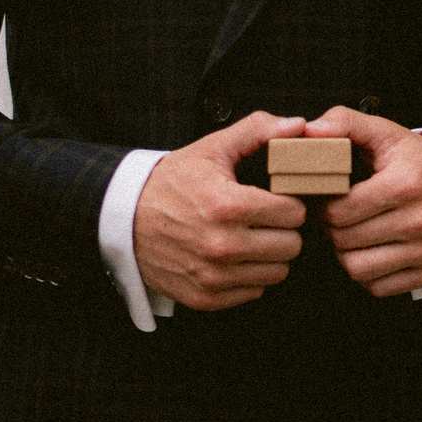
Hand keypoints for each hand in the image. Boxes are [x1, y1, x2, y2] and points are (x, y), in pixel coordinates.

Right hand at [134, 112, 308, 310]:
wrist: (123, 218)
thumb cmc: (171, 182)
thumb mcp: (212, 148)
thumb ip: (257, 131)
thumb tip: (297, 124)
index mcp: (228, 205)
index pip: (294, 213)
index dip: (288, 203)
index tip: (274, 200)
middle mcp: (222, 245)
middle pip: (291, 245)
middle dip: (283, 230)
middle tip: (264, 220)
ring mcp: (212, 275)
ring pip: (277, 272)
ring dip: (270, 255)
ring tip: (250, 237)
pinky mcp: (204, 296)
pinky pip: (253, 291)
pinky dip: (249, 275)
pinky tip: (234, 257)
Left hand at [307, 107, 421, 297]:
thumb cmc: (418, 162)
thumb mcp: (386, 133)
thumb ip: (346, 123)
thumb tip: (311, 130)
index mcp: (405, 184)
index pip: (340, 212)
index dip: (325, 206)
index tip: (333, 198)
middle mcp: (420, 220)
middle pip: (345, 241)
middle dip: (333, 229)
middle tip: (340, 216)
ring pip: (357, 269)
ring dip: (346, 254)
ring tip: (353, 234)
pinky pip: (378, 287)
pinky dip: (368, 273)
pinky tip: (372, 251)